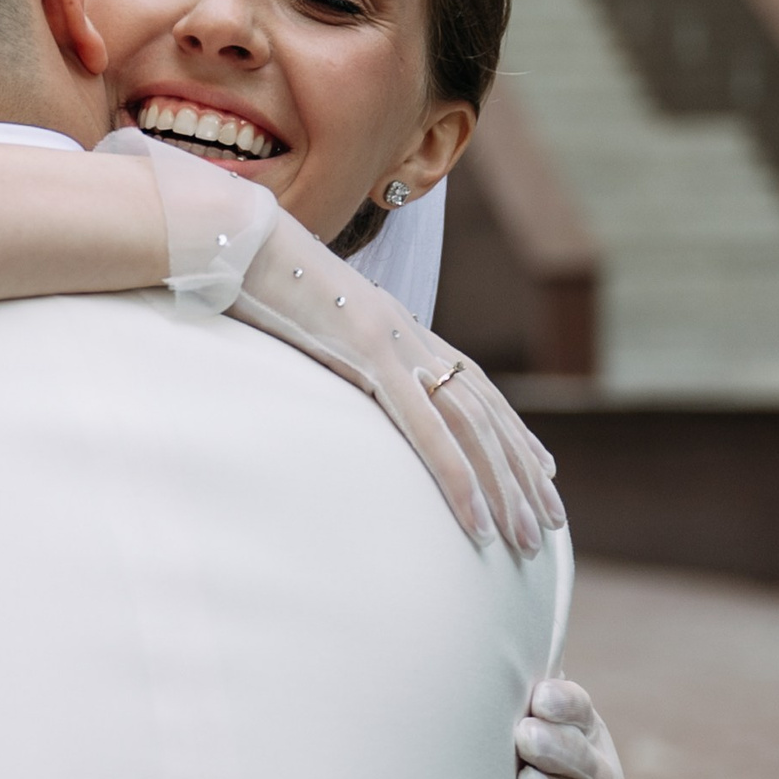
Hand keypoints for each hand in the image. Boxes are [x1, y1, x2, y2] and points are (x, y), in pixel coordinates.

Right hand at [100, 128, 563, 551]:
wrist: (232, 239)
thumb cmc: (253, 283)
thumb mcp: (297, 326)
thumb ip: (324, 353)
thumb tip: (322, 377)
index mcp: (395, 329)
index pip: (474, 386)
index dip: (512, 430)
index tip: (539, 470)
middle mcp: (408, 336)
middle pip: (486, 413)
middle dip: (521, 473)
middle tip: (546, 527)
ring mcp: (393, 343)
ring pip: (472, 427)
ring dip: (503, 489)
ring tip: (523, 539)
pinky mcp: (369, 354)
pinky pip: (426, 429)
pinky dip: (458, 478)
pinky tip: (475, 521)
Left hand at [517, 678, 632, 778]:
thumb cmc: (550, 778)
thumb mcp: (552, 738)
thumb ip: (524, 705)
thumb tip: (470, 655)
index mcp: (585, 734)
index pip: (581, 710)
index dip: (564, 704)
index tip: (539, 699)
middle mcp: (594, 775)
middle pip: (579, 756)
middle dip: (553, 746)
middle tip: (525, 736)